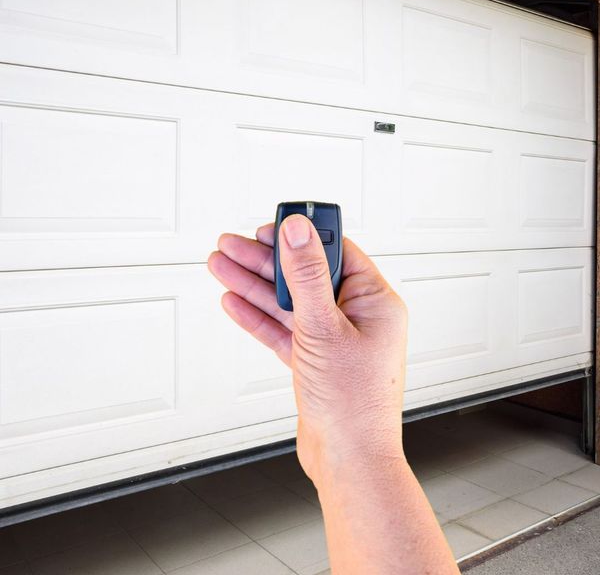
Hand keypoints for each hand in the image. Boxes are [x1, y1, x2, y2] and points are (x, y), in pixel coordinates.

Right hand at [208, 215, 407, 485]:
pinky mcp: (314, 360)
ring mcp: (333, 339)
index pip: (335, 254)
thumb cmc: (354, 403)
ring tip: (222, 266)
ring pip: (289, 303)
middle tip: (231, 245)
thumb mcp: (324, 328)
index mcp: (374, 302)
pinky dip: (258, 317)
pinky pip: (283, 330)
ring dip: (254, 286)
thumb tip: (297, 230)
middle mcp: (355, 317)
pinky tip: (236, 302)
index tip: (270, 227)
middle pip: (305, 277)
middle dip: (265, 262)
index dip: (301, 238)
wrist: (347, 460)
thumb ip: (307, 276)